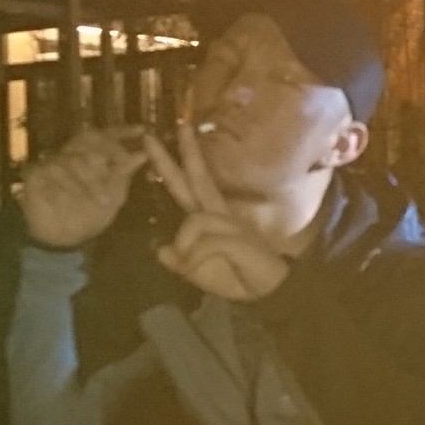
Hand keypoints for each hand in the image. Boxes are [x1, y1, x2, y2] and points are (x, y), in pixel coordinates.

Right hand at [15, 127, 144, 249]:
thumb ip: (124, 175)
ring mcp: (52, 163)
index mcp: (89, 158)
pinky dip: (70, 186)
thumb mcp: (114, 197)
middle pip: (89, 141)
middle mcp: (70, 155)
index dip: (121, 131)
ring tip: (105, 201)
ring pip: (74, 160)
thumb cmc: (88, 217)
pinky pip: (55, 172)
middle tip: (125, 162)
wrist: (61, 241)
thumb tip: (142, 154)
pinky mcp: (35, 174)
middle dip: (110, 151)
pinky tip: (78, 198)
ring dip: (92, 181)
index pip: (104, 136)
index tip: (140, 130)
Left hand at [146, 123, 286, 300]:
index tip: (152, 141)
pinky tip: (194, 269)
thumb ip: (181, 261)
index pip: (186, 185)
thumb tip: (160, 250)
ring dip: (185, 248)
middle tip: (154, 133)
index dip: (170, 164)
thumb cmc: (237, 278)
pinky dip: (195, 259)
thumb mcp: (199, 273)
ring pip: (193, 221)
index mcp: (209, 217)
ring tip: (189, 269)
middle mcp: (218, 214)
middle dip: (180, 153)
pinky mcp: (237, 238)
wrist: (272, 291)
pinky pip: (205, 242)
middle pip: (197, 178)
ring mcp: (230, 224)